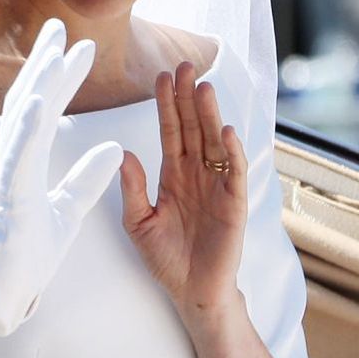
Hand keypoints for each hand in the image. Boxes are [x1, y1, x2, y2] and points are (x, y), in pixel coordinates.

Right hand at [0, 20, 123, 357]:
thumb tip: (116, 149)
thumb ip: (86, 180)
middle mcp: (8, 165)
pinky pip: (16, 160)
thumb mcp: (65, 214)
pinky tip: (37, 101)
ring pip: (20, 125)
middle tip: (59, 26)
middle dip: (43, 65)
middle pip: (26, 105)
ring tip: (54, 52)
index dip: (58, 78)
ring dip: (38, 86)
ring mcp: (3, 182)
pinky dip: (27, 129)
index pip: (42, 112)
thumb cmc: (20, 260)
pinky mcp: (5, 203)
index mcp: (22, 165)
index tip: (77, 47)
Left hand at [118, 62, 248, 311]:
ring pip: (214, 142)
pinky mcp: (234, 203)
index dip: (166, 104)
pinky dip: (231, 152)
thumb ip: (132, 189)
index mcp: (173, 174)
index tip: (160, 76)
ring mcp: (217, 186)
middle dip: (188, 97)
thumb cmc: (165, 259)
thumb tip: (124, 153)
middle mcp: (196, 174)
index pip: (170, 131)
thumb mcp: (139, 222)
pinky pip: (233, 172)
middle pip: (193, 128)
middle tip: (185, 65)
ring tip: (204, 87)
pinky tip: (226, 131)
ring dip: (210, 115)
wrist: (191, 292)